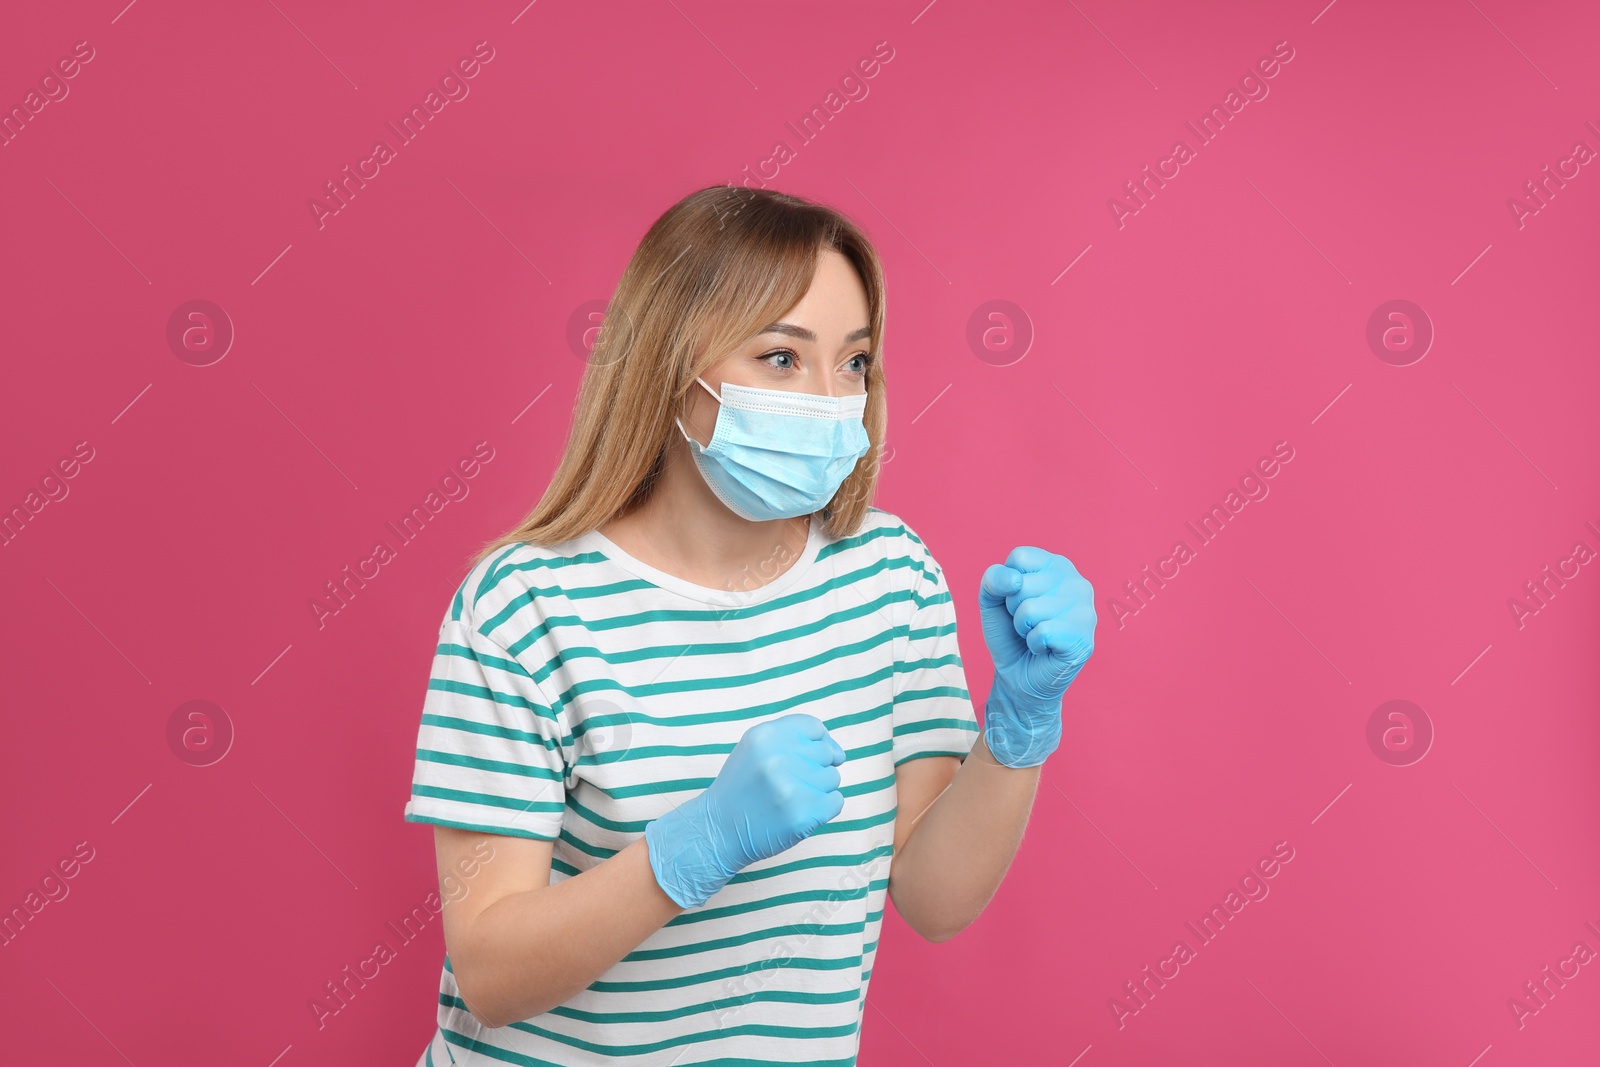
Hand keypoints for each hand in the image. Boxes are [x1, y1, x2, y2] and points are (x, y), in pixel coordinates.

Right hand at [645, 713, 846, 907]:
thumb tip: (838, 753)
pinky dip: (823, 809)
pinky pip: (836, 801)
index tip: (807, 757)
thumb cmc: (743, 787)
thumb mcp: (755, 748)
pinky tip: (799, 812)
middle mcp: (778, 757)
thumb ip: (791, 739)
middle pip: (825, 753)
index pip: (814, 727)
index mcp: (765, 735)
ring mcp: (791, 787)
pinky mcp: (802, 814)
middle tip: (790, 784)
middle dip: (814, 768)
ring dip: (818, 790)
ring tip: (791, 799)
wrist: (719, 830)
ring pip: (832, 778)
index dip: (817, 742)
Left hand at [978, 546, 1095, 767]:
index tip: (1016, 600)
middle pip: (1022, 583)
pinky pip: (1041, 632)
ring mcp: (1086, 611)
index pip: (1020, 557)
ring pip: (1030, 609)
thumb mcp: (993, 601)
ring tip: (1035, 635)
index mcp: (1059, 567)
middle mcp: (1078, 583)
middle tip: (1026, 624)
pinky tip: (1044, 648)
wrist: (1017, 677)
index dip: (1007, 583)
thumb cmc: (1010, 635)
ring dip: (1023, 628)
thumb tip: (1014, 579)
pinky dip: (1033, 644)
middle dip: (1013, 609)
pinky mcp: (1084, 638)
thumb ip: (993, 579)